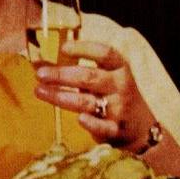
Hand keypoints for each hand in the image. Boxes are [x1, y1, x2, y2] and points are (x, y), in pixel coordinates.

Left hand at [32, 40, 156, 151]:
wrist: (142, 130)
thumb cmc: (114, 97)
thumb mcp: (103, 79)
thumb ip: (75, 71)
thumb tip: (37, 62)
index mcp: (120, 68)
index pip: (104, 53)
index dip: (84, 49)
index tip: (63, 48)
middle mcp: (121, 86)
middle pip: (90, 77)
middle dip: (62, 74)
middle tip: (40, 74)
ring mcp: (120, 108)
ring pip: (87, 101)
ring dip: (61, 96)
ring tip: (39, 91)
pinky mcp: (116, 130)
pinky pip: (102, 126)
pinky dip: (91, 123)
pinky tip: (79, 119)